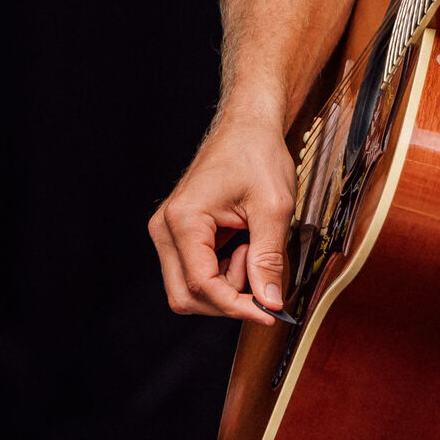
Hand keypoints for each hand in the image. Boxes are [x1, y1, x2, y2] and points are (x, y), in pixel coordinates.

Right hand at [150, 108, 300, 322]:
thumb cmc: (257, 155)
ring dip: (226, 284)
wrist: (248, 126)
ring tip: (251, 248)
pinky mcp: (179, 234)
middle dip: (227, 298)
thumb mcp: (274, 209)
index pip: (200, 285)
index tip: (268, 313)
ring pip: (190, 289)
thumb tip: (270, 303)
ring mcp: (168, 232)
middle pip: (187, 295)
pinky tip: (242, 247)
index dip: (236, 306)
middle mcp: (165, 229)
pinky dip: (222, 273)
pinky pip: (195, 272)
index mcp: (183, 220)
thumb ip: (269, 259)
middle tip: (259, 270)